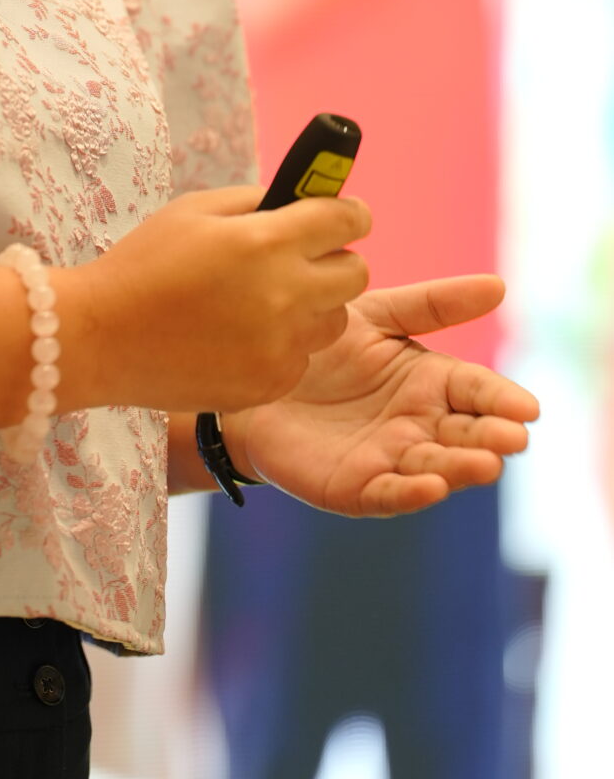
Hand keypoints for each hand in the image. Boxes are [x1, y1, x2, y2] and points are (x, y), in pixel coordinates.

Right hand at [59, 183, 370, 417]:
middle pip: (357, 274)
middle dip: (336, 260)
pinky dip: (283, 345)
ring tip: (265, 303)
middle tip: (304, 260)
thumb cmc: (143, 264)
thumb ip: (255, 202)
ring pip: (334, 320)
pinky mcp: (269, 383)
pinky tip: (240, 337)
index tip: (345, 216)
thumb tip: (301, 203)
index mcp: (265, 241)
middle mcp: (284, 294)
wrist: (100, 338)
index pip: (347, 220)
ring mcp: (279, 345)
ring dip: (313, 306)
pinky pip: (302, 357)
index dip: (351, 213)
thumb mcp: (193, 210)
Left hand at [230, 275, 538, 515]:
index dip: (502, 399)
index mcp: (432, 382)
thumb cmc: (322, 346)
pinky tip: (429, 488)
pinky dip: (409, 493)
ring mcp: (390, 459)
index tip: (528, 408)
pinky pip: (386, 493)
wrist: (250, 374)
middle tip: (514, 439)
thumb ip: (433, 304)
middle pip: (466, 434)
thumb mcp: (377, 315)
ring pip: (435, 467)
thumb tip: (499, 285)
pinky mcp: (355, 487)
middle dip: (492, 439)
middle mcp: (420, 425)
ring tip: (484, 465)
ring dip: (461, 469)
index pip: (477, 390)